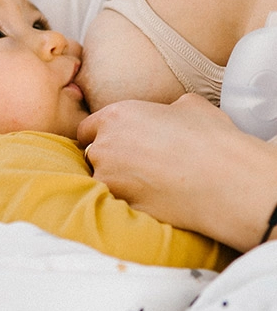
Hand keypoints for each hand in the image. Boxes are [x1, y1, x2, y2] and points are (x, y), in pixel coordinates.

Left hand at [77, 94, 276, 251]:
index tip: (112, 142)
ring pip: (103, 180)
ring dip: (117, 180)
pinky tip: (152, 196)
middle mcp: (104, 147)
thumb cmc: (208, 136)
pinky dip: (130, 198)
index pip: (86, 129)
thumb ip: (163, 108)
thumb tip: (168, 113)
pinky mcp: (122, 205)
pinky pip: (118, 200)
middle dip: (108, 157)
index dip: (99, 135)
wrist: (224, 178)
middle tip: (135, 162)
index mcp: (114, 117)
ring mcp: (110, 179)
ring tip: (147, 181)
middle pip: (92, 154)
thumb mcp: (187, 105)